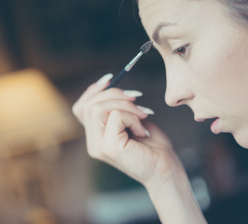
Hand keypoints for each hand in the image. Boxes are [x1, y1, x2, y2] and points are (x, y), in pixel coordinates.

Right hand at [72, 73, 183, 187]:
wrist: (165, 169)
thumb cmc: (152, 145)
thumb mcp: (132, 119)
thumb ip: (117, 107)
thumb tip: (109, 84)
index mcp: (96, 136)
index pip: (81, 108)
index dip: (93, 90)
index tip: (110, 78)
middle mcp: (93, 143)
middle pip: (89, 105)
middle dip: (114, 94)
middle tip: (136, 98)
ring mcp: (98, 146)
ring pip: (98, 108)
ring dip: (125, 106)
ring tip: (142, 116)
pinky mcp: (109, 147)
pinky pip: (115, 116)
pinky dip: (132, 117)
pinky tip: (142, 130)